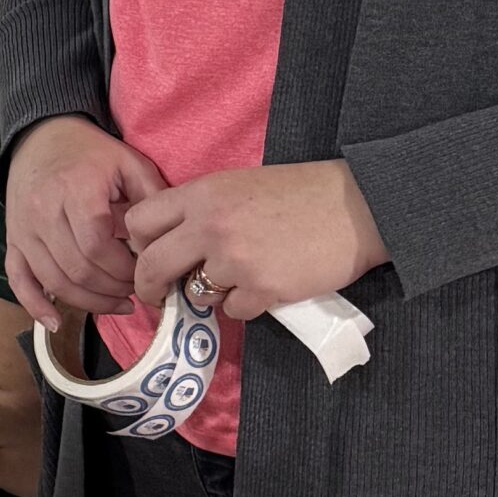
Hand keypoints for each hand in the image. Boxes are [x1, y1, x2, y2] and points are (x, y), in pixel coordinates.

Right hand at [3, 115, 167, 321]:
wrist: (42, 137)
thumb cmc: (92, 152)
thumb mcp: (130, 163)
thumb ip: (153, 199)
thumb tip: (167, 242)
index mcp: (75, 191)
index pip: (98, 247)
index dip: (125, 269)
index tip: (146, 272)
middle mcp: (43, 212)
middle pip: (77, 269)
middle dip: (112, 288)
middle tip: (135, 290)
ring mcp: (23, 228)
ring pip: (54, 280)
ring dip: (87, 301)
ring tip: (115, 303)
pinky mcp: (12, 239)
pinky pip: (18, 279)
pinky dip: (34, 305)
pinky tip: (54, 322)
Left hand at [123, 162, 387, 319]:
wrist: (360, 207)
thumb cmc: (301, 193)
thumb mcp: (238, 185)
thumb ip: (200, 210)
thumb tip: (167, 243)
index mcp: (201, 194)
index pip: (138, 222)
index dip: (138, 244)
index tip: (146, 256)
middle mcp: (210, 226)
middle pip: (150, 265)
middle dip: (149, 286)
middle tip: (157, 295)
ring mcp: (235, 260)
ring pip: (195, 293)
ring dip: (210, 294)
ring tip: (239, 278)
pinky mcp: (263, 288)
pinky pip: (233, 311)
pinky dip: (245, 305)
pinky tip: (266, 287)